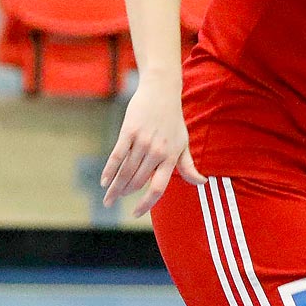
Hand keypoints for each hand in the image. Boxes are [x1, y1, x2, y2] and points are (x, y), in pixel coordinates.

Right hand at [100, 80, 204, 216]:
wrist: (161, 93)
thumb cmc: (173, 121)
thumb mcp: (183, 143)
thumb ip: (188, 166)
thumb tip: (201, 183)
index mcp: (171, 158)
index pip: (158, 188)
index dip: (146, 203)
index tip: (136, 213)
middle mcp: (156, 152)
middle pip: (137, 181)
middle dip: (125, 194)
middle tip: (113, 202)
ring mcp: (141, 142)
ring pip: (125, 172)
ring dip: (116, 187)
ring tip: (108, 198)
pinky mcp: (128, 132)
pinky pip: (116, 156)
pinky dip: (109, 171)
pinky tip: (104, 182)